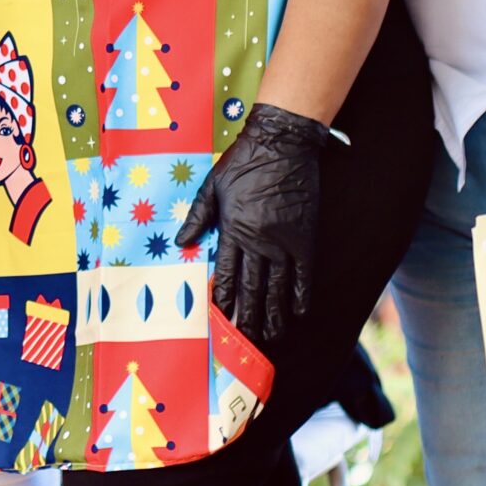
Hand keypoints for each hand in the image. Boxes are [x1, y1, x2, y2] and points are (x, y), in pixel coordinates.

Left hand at [174, 102, 330, 344]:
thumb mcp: (212, 186)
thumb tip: (180, 242)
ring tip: (270, 336)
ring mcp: (284, 241)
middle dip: (248, 316)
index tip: (221, 320)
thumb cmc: (243, 162)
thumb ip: (198, 217)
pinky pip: (304, 273)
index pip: (228, 275)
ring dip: (273, 313)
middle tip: (245, 341)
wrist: (282, 144)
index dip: (224, 299)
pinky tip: (297, 311)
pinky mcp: (305, 236)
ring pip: (278, 286)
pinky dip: (300, 294)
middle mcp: (259, 241)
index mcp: (233, 229)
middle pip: (253, 288)